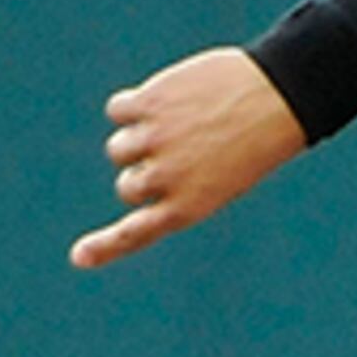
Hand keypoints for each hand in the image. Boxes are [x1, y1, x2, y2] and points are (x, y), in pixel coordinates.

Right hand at [69, 47, 302, 269]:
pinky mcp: (148, 104)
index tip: (78, 258)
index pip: (137, 234)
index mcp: (188, 207)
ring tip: (179, 123)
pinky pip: (118, 110)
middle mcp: (166, 179)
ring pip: (119, 149)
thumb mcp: (223, 176)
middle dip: (141, 171)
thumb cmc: (256, 140)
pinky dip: (132, 106)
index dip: (105, 247)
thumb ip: (178, 183)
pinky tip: (165, 98)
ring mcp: (155, 141)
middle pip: (126, 185)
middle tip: (181, 150)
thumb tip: (137, 172)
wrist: (278, 98)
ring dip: (138, 137)